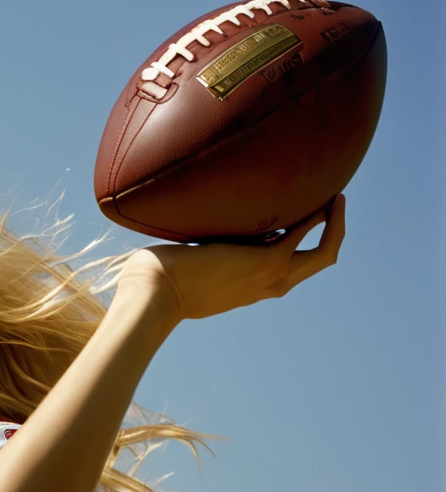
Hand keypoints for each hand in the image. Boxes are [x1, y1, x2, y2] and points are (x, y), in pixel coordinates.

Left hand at [116, 194, 346, 325]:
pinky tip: (321, 199)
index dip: (303, 243)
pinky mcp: (266, 261)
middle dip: (332, 233)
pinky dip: (317, 218)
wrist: (154, 293)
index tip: (305, 218)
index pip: (292, 268)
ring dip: (334, 224)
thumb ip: (206, 255)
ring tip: (336, 197)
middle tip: (334, 204)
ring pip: (322, 254)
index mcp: (252, 287)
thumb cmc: (160, 280)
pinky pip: (303, 236)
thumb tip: (195, 236)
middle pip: (317, 263)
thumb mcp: (192, 267)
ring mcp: (270, 275)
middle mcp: (267, 285)